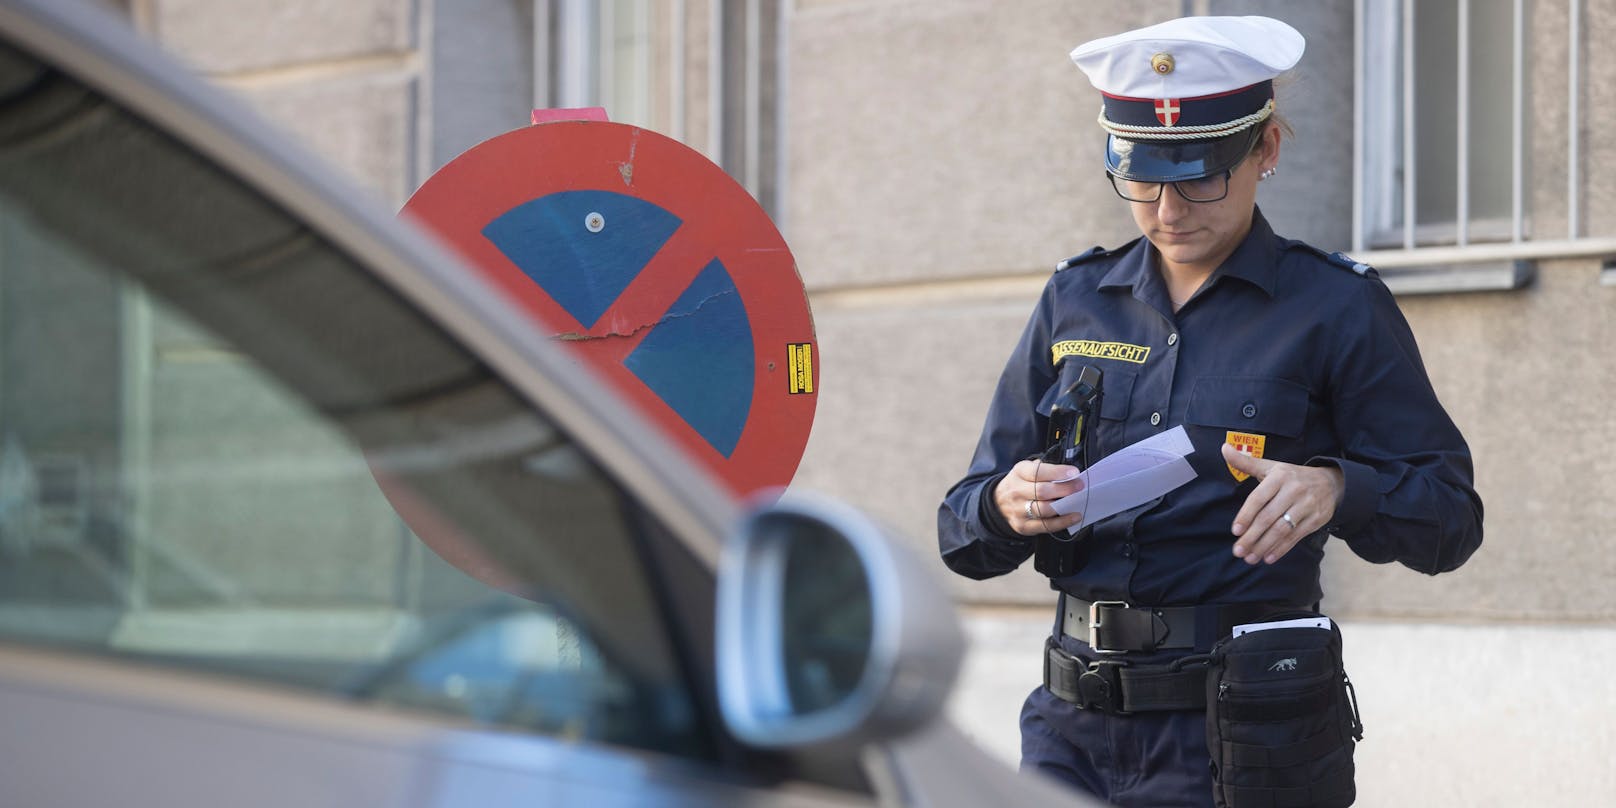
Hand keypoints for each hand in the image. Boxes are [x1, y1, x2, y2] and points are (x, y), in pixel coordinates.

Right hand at [995, 459, 1085, 535]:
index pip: (1037, 472)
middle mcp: (1016, 491)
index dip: (1057, 472)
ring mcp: (1018, 510)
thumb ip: (1044, 469)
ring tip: (1078, 501)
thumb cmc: (1021, 483)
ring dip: (1064, 506)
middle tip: (1080, 487)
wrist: (998, 502)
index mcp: (1019, 472)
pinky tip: (1074, 516)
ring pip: (1044, 509)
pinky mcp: (1022, 526)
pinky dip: (1062, 522)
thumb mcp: (1026, 469)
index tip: (1074, 472)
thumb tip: (1069, 473)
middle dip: (1064, 489)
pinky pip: (1045, 526)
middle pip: (1042, 491)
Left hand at [1222, 444, 1344, 564]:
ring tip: (1250, 557)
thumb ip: (1246, 461)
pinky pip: (1296, 537)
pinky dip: (1281, 549)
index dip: (1246, 515)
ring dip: (1264, 546)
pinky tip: (1268, 557)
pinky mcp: (1316, 519)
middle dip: (1252, 536)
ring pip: (1282, 529)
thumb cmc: (1292, 476)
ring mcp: (1307, 506)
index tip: (1235, 530)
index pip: (1259, 498)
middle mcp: (1294, 490)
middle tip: (1238, 551)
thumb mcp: (1271, 466)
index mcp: (1279, 476)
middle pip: (1269, 517)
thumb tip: (1224, 448)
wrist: (1331, 483)